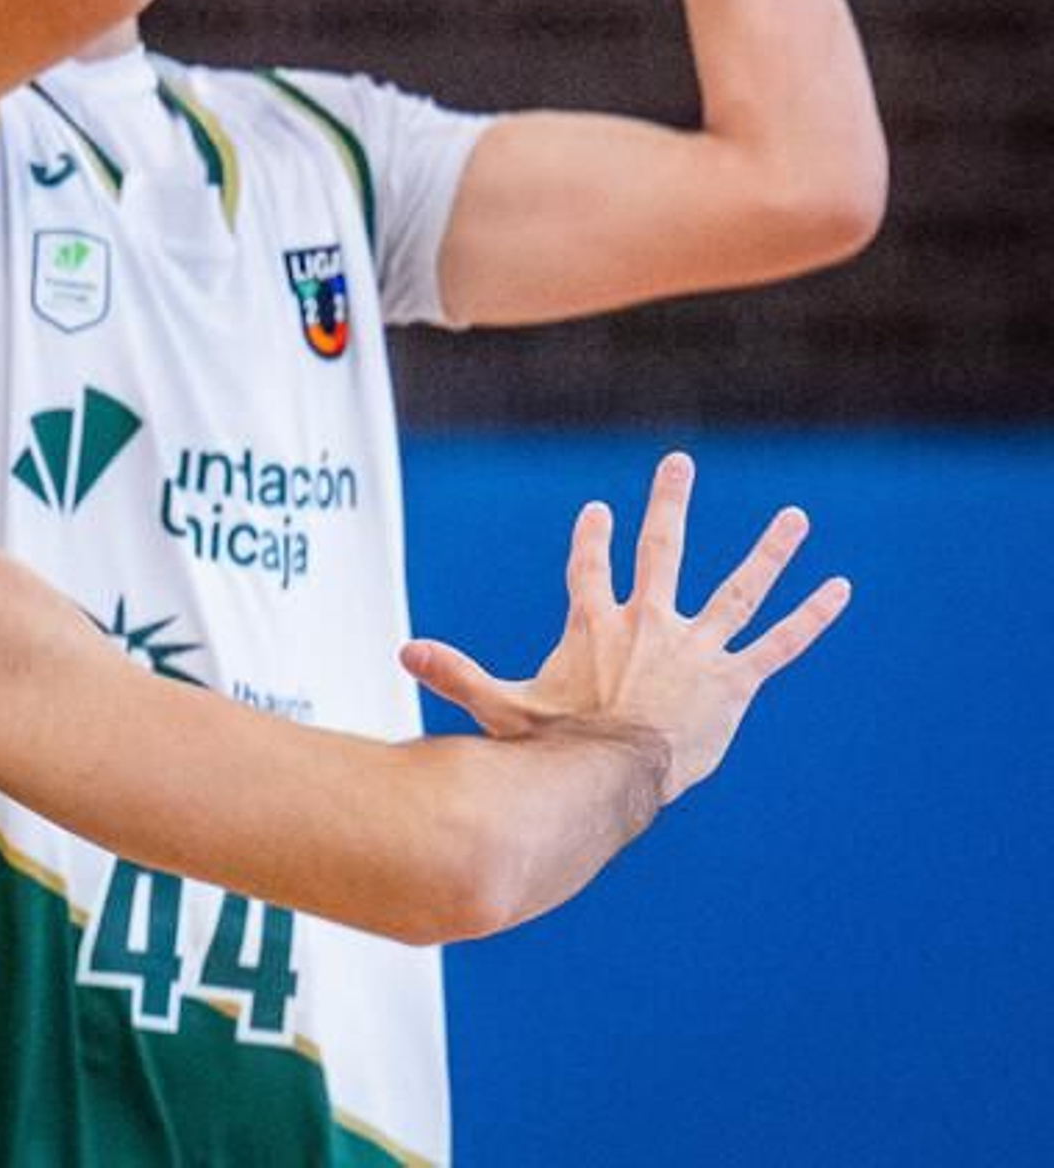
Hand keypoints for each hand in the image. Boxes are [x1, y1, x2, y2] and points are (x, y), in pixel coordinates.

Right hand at [401, 451, 850, 803]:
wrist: (612, 777)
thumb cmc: (554, 748)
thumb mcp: (501, 708)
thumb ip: (456, 675)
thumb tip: (401, 653)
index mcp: (596, 626)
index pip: (591, 569)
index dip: (592, 539)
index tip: (597, 510)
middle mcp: (650, 623)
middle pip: (662, 549)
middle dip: (669, 503)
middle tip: (678, 463)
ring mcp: (696, 648)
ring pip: (738, 589)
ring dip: (769, 552)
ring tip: (796, 519)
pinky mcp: (734, 681)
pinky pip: (779, 643)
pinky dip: (811, 617)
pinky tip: (839, 589)